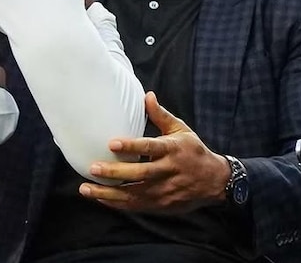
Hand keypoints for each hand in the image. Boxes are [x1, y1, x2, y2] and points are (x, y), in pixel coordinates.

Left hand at [79, 92, 230, 213]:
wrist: (214, 181)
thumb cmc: (194, 151)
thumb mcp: (181, 130)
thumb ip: (161, 115)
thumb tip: (147, 95)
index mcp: (172, 150)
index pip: (149, 147)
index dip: (131, 146)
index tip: (111, 143)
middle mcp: (167, 171)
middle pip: (139, 174)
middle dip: (114, 172)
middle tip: (93, 168)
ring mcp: (164, 191)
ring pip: (133, 194)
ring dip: (108, 193)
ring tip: (86, 188)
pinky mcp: (161, 205)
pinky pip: (136, 206)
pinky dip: (117, 203)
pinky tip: (100, 198)